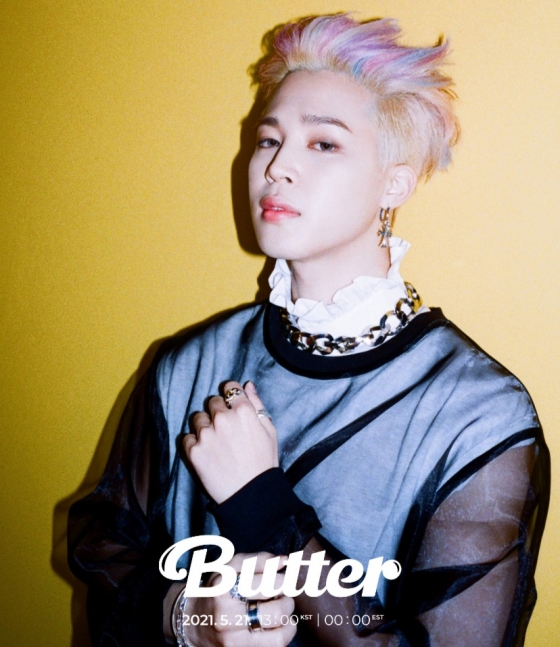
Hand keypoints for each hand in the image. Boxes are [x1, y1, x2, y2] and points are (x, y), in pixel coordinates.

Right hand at [183, 552, 296, 646]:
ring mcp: (233, 641)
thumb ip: (258, 560)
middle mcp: (226, 618)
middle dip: (287, 601)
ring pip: (279, 637)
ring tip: (280, 611)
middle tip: (283, 596)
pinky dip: (282, 635)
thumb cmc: (216, 590)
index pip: (267, 585)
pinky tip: (275, 625)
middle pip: (277, 612)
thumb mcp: (230, 567)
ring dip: (288, 621)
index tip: (284, 580)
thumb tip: (285, 561)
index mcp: (223, 589)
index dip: (283, 581)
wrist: (193, 622)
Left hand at [184, 381, 278, 503]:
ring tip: (215, 442)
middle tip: (225, 428)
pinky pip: (188, 437)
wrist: (250, 494)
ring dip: (204, 426)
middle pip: (212, 402)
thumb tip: (248, 384)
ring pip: (198, 418)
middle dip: (217, 411)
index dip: (231, 394)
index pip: (230, 388)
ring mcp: (206, 434)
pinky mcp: (194, 451)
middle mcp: (222, 418)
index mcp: (243, 411)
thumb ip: (257, 404)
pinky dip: (195, 443)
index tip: (230, 403)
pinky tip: (207, 453)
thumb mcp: (269, 430)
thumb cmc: (264, 462)